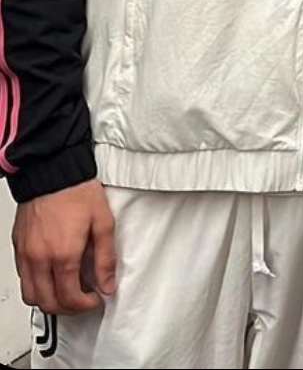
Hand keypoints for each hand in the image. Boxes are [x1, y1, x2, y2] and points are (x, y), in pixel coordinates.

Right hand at [12, 179, 116, 314]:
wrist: (53, 170)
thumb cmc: (77, 191)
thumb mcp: (103, 222)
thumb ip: (106, 258)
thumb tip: (108, 283)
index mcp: (63, 254)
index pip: (69, 298)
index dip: (85, 305)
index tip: (95, 300)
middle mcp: (40, 258)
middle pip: (48, 303)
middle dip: (68, 308)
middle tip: (83, 300)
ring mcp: (26, 254)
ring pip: (31, 295)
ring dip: (49, 301)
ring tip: (67, 291)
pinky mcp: (18, 247)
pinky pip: (23, 278)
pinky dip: (36, 285)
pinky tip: (51, 275)